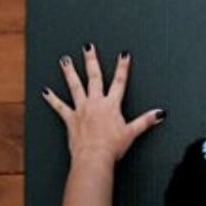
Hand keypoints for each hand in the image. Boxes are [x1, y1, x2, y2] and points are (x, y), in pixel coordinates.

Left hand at [42, 45, 163, 164]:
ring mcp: (81, 109)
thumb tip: (159, 114)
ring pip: (75, 86)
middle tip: (88, 48)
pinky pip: (59, 107)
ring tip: (65, 61)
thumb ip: (146, 121)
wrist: (94, 157)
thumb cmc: (111, 147)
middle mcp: (96, 103)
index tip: (123, 55)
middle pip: (94, 77)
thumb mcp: (132, 132)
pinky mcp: (70, 119)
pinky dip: (52, 99)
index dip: (122, 67)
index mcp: (111, 105)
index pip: (119, 81)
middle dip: (92, 61)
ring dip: (70, 73)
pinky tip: (45, 91)